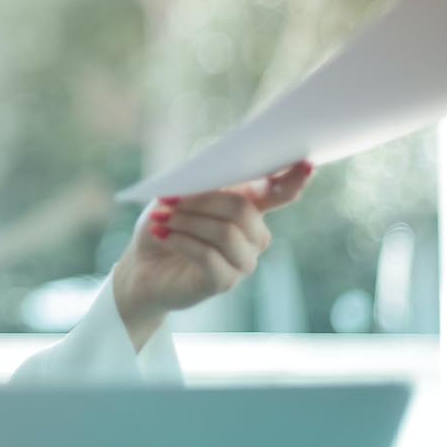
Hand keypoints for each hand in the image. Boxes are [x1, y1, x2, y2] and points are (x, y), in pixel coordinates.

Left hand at [111, 160, 313, 350]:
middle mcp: (253, 236)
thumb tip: (211, 174)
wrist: (141, 267)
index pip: (279, 193)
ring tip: (161, 219)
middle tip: (168, 200)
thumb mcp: (176, 197)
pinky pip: (209, 256)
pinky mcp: (224, 282)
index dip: (292, 180)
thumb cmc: (164, 225)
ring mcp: (243, 261)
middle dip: (202, 201)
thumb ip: (200, 185)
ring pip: (226, 233)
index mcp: (248, 208)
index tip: (306, 165)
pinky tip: (163, 234)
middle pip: (243, 210)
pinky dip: (181, 241)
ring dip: (188, 222)